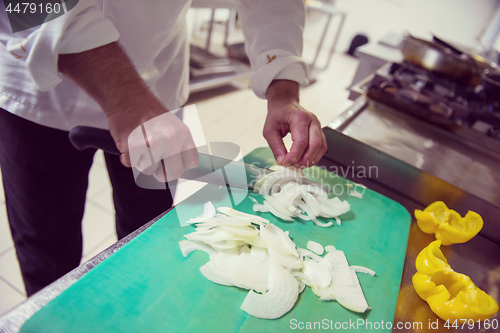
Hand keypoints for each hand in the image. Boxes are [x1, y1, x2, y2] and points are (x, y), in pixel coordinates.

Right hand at [58, 43, 197, 181]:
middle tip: (153, 161)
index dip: (181, 166)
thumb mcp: (172, 125)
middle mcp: (170, 140)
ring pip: (148, 170)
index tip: (172, 163)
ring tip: (140, 146)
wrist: (128, 96)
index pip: (191, 162)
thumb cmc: (149, 113)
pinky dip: (127, 157)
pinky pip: (130, 163)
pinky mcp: (132, 145)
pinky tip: (129, 143)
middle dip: (162, 172)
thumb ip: (178, 146)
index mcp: (183, 134)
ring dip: (141, 162)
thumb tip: (179, 169)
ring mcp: (152, 143)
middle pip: (172, 173)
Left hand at [264, 80, 326, 166]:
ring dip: (311, 159)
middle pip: (315, 145)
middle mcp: (312, 121)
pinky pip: (322, 147)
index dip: (294, 156)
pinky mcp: (319, 132)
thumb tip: (282, 162)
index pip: (301, 141)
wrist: (285, 104)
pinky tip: (304, 160)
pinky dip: (314, 156)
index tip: (285, 163)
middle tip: (292, 165)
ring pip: (321, 147)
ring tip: (298, 164)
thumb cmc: (277, 115)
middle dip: (304, 159)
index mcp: (299, 118)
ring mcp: (318, 126)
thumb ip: (276, 147)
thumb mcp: (269, 130)